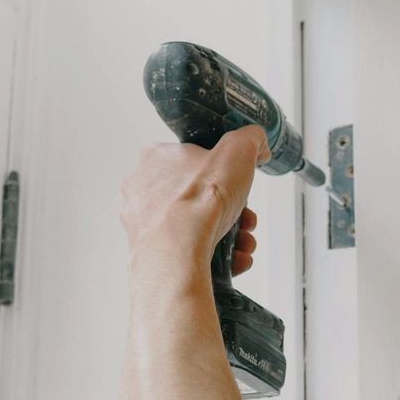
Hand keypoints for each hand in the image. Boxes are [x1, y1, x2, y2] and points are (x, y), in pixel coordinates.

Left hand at [120, 127, 265, 273]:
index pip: (193, 159)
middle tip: (246, 220)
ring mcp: (143, 223)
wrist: (177, 253)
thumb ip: (249, 140)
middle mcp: (143, 189)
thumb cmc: (198, 202)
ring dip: (226, 235)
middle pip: (197, 197)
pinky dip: (212, 256)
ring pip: (193, 227)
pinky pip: (185, 251)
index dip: (223, 174)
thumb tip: (255, 142)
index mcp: (157, 158)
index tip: (239, 187)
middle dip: (230, 211)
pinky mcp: (148, 252)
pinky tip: (232, 260)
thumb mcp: (237, 151)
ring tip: (243, 244)